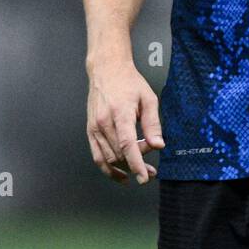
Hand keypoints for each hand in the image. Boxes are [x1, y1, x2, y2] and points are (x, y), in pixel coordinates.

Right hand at [86, 61, 164, 184]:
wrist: (107, 70)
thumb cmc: (128, 82)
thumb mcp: (149, 99)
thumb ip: (153, 124)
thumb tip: (158, 145)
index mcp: (120, 113)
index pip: (127, 145)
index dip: (136, 164)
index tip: (144, 177)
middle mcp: (104, 122)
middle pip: (120, 153)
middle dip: (137, 164)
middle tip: (152, 167)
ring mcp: (95, 127)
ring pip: (109, 158)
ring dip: (125, 168)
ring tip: (141, 169)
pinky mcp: (90, 131)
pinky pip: (97, 156)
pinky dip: (107, 169)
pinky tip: (120, 175)